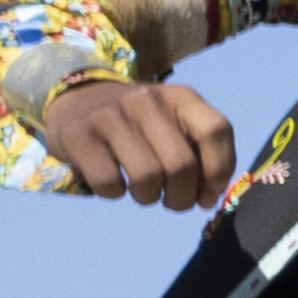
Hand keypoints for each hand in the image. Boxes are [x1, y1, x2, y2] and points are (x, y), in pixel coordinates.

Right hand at [36, 77, 243, 209]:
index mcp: (181, 97)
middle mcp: (147, 100)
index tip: (208, 193)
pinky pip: (109, 183)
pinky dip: (115, 193)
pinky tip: (114, 183)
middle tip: (171, 200)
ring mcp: (111, 115)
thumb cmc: (138, 124)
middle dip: (181, 197)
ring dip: (149, 197)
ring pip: (147, 177)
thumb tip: (208, 199)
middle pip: (181, 164)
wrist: (78, 100)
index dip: (219, 169)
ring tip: (143, 191)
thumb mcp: (175, 125)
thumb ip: (200, 156)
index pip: (216, 130)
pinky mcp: (79, 135)